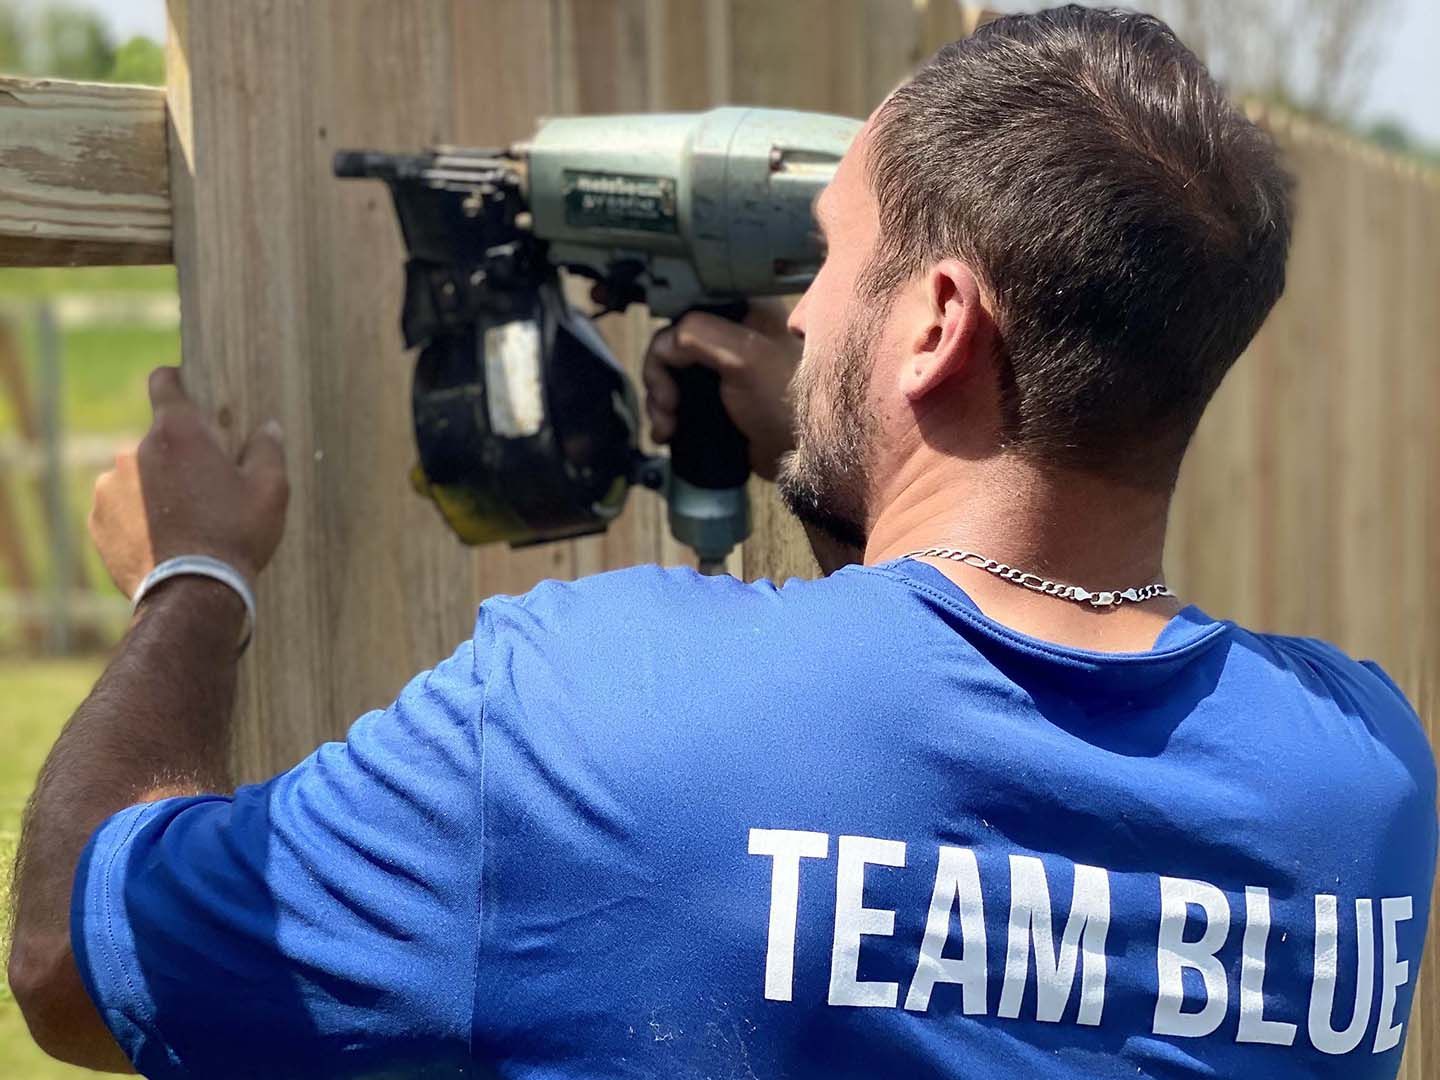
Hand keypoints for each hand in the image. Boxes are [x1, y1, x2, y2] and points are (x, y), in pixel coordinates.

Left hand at [89, 367, 288, 597]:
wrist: (193, 593)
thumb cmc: (236, 535)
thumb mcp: (271, 491)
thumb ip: (268, 450)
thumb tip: (268, 428)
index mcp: (179, 432)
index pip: (165, 382)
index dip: (177, 382)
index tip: (187, 391)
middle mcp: (135, 450)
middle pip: (158, 440)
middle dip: (177, 457)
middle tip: (205, 489)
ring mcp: (110, 485)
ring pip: (136, 476)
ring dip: (154, 489)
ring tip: (183, 523)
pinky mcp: (97, 520)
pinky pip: (117, 508)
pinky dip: (135, 518)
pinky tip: (162, 541)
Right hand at [643, 299, 799, 481]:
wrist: (805, 454)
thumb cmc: (785, 400)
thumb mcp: (743, 355)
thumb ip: (696, 334)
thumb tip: (662, 348)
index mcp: (742, 311)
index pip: (683, 313)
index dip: (666, 344)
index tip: (666, 376)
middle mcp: (731, 335)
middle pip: (672, 347)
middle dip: (658, 380)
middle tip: (665, 408)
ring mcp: (724, 370)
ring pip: (672, 377)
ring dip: (659, 402)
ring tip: (666, 428)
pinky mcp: (720, 400)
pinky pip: (681, 400)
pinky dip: (668, 415)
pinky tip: (666, 433)